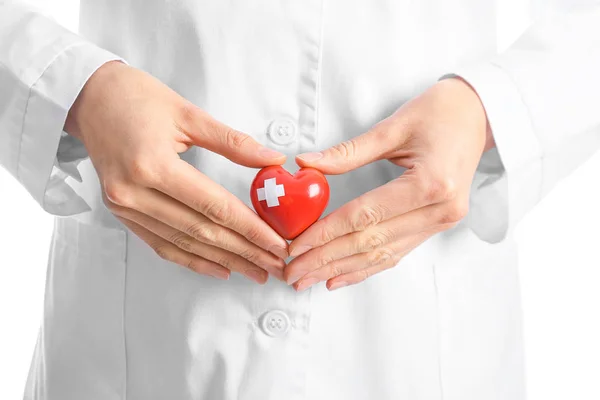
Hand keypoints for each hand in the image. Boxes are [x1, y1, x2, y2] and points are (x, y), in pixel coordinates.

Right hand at [65, 61, 288, 282]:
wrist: (88, 97)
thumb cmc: (135, 98)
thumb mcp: (188, 113)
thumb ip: (232, 142)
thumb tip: (272, 160)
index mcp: (152, 165)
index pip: (214, 207)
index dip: (251, 229)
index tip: (278, 244)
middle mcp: (135, 192)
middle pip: (201, 232)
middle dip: (244, 252)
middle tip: (276, 265)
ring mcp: (125, 206)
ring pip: (184, 244)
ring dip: (223, 260)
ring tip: (255, 271)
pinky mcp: (122, 213)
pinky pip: (161, 244)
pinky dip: (192, 259)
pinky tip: (218, 267)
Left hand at [284, 77, 494, 290]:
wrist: (478, 115)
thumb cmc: (440, 112)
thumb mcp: (392, 127)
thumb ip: (347, 152)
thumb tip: (306, 164)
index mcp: (429, 183)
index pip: (364, 216)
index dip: (326, 234)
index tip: (296, 246)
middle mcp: (439, 210)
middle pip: (371, 242)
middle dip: (327, 260)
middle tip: (293, 273)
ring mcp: (441, 221)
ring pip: (382, 254)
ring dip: (342, 269)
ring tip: (309, 279)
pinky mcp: (437, 224)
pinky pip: (397, 251)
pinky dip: (366, 267)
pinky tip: (341, 276)